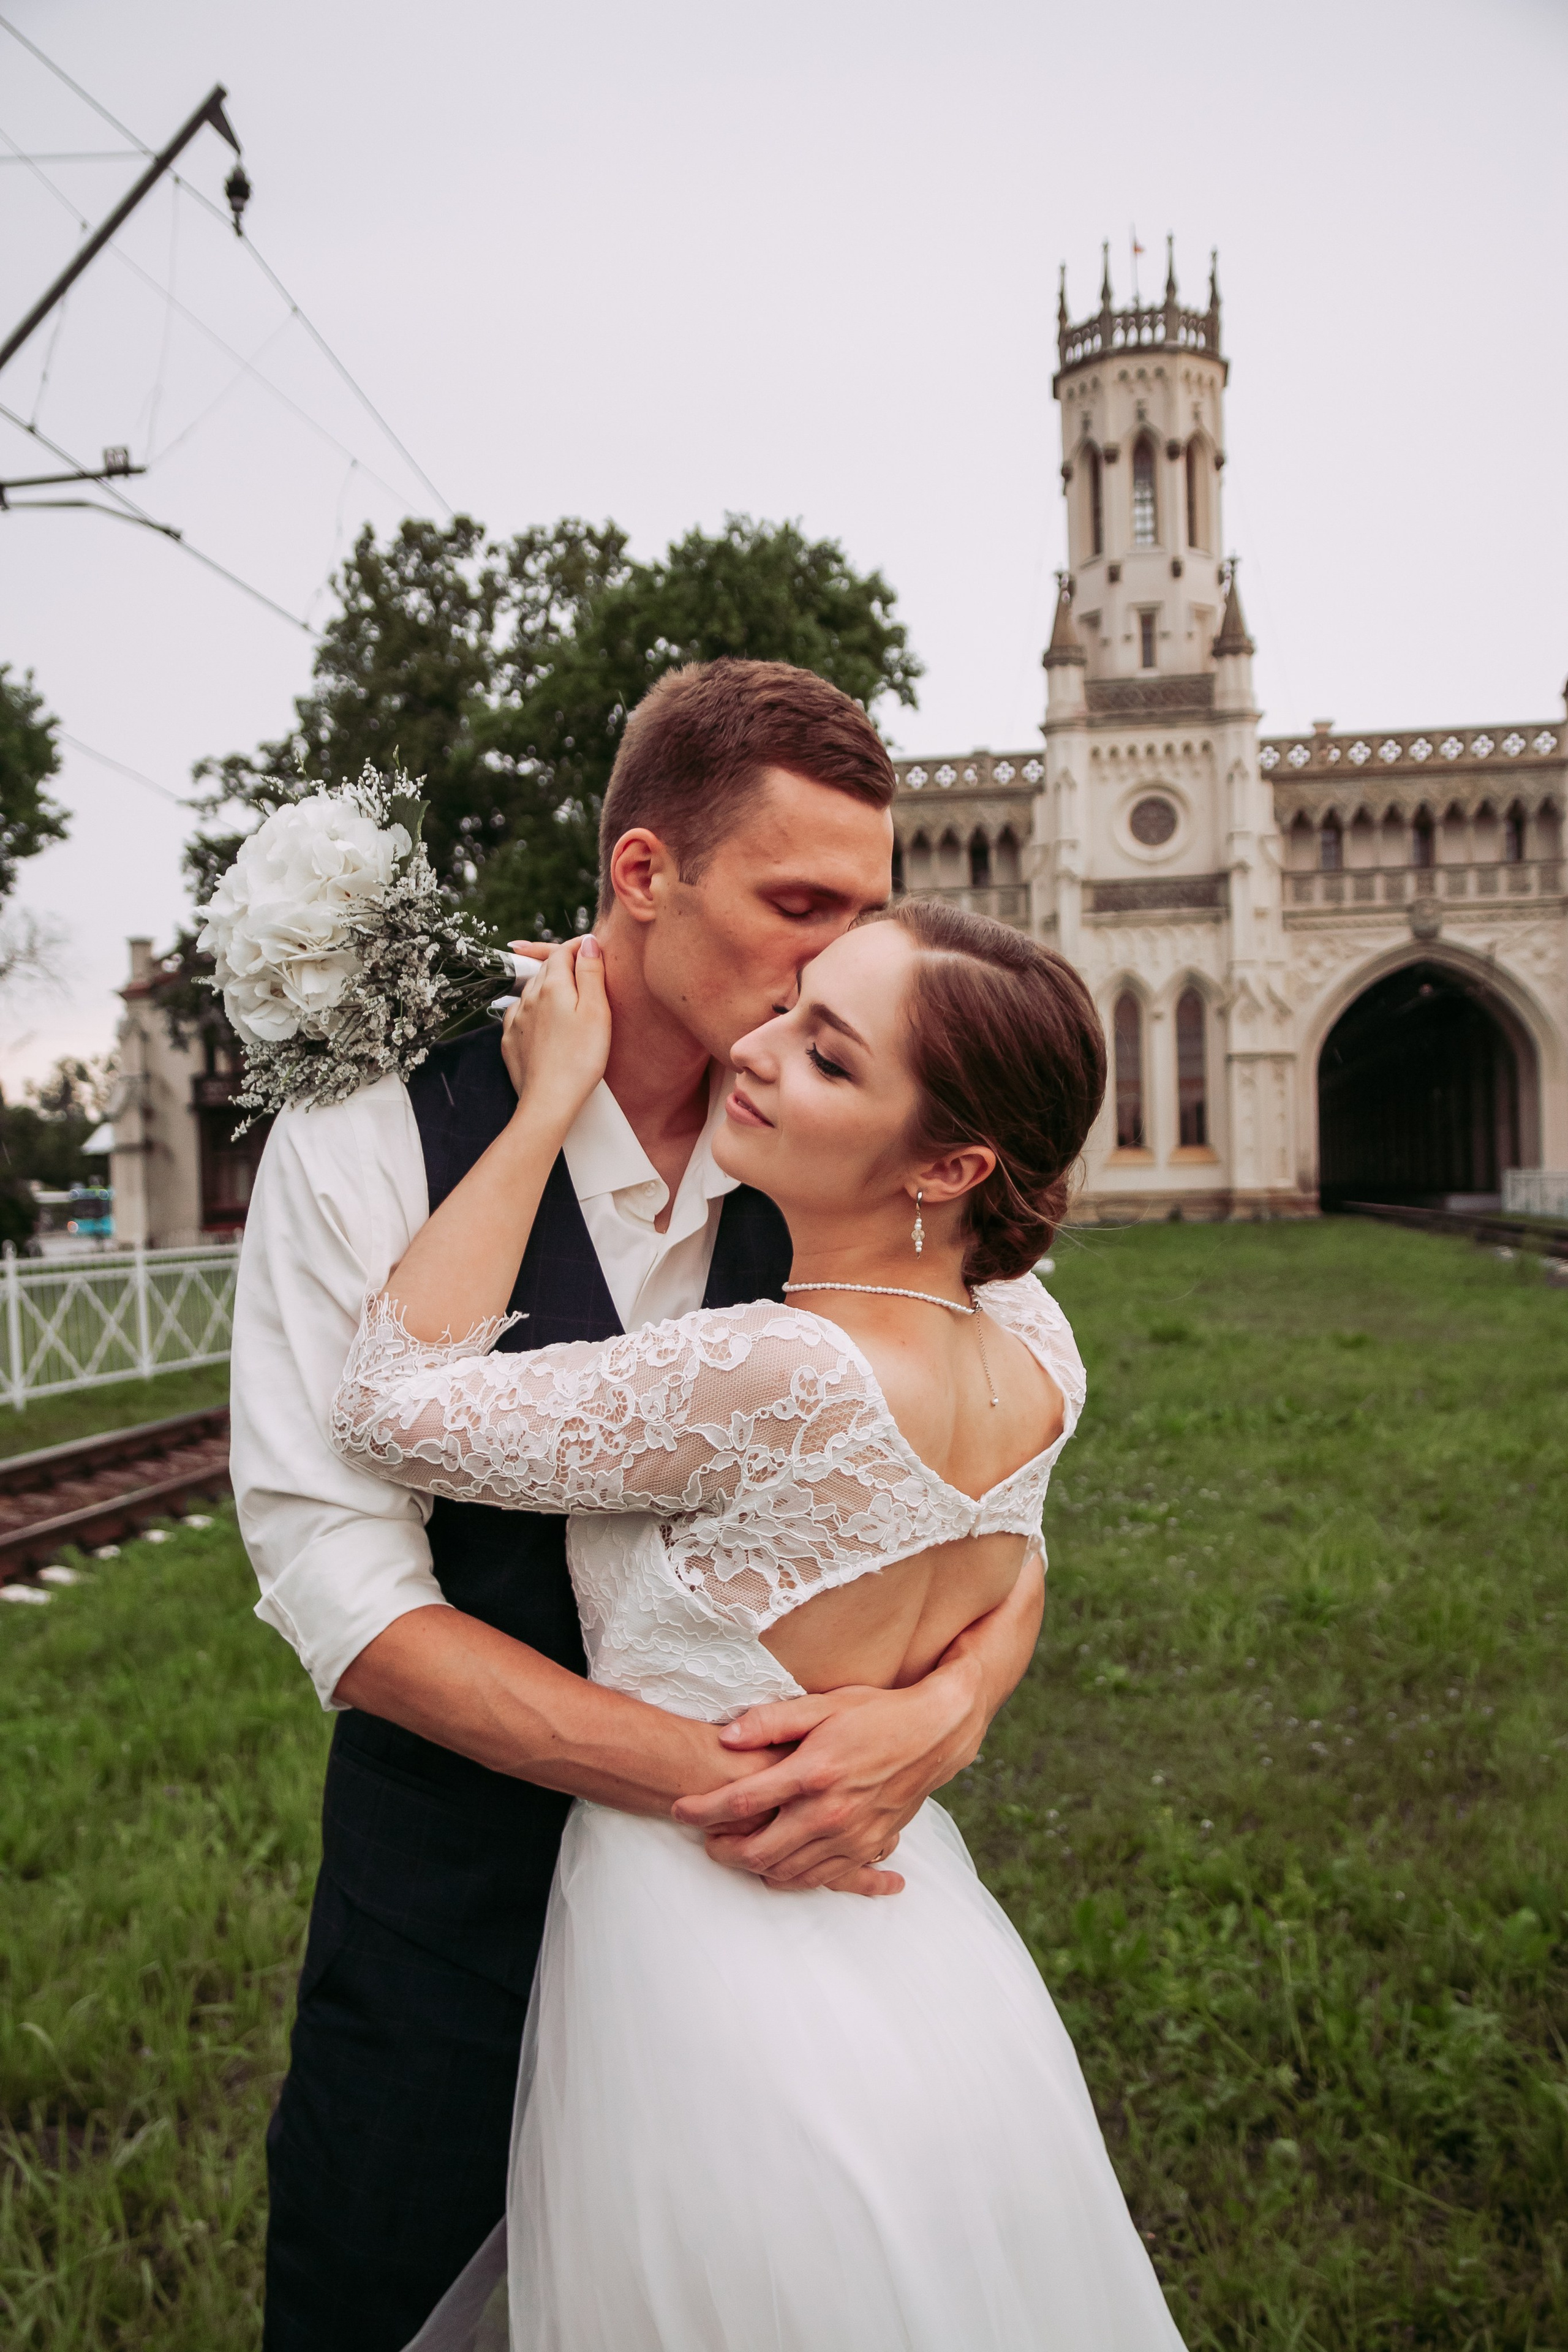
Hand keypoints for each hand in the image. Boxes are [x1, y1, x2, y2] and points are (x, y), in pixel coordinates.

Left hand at [501, 936, 610, 1131]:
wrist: (549, 1100)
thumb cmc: (581, 1058)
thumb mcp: (597, 1011)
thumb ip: (591, 972)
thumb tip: (588, 942)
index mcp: (553, 986)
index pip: (563, 952)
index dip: (578, 945)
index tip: (592, 945)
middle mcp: (529, 997)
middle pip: (545, 968)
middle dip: (563, 961)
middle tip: (581, 961)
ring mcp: (516, 1018)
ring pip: (531, 989)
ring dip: (547, 984)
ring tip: (564, 990)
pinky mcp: (509, 1039)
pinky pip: (520, 1013)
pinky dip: (532, 1007)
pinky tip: (540, 1017)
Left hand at [672, 1666, 988, 1892]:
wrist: (934, 1734)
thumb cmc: (876, 1713)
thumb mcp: (823, 1704)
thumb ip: (772, 1721)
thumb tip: (726, 1737)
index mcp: (813, 1773)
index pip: (742, 1802)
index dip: (703, 1811)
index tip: (679, 1809)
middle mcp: (829, 1812)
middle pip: (757, 1851)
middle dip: (721, 1850)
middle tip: (704, 1839)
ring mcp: (850, 1836)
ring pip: (786, 1872)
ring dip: (754, 1866)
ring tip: (736, 1848)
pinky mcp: (868, 1847)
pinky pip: (821, 1878)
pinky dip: (793, 1875)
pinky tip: (779, 1862)